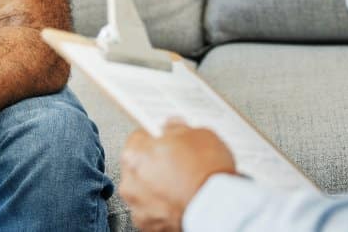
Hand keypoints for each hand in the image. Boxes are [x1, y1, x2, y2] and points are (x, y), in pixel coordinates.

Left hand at [119, 119, 237, 231]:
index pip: (139, 138)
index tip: (167, 141)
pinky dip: (165, 207)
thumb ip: (177, 128)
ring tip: (184, 185)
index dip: (157, 139)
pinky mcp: (150, 226)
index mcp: (134, 154)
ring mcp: (139, 207)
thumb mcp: (198, 134)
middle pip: (139, 166)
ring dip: (159, 188)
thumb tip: (173, 125)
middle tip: (179, 163)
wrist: (217, 207)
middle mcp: (130, 182)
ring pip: (146, 191)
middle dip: (156, 164)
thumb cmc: (206, 171)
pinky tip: (183, 200)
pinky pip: (155, 211)